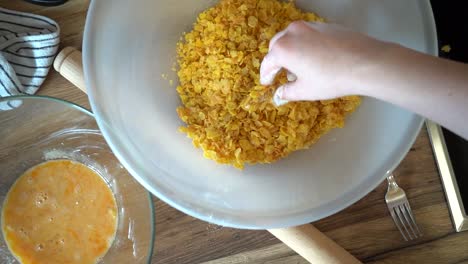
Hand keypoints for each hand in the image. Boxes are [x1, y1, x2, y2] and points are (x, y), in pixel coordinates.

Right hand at [260, 21, 392, 103]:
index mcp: (283, 48)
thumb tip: (279, 94)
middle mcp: (293, 32)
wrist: (365, 63)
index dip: (266, 75)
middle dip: (277, 60)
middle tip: (281, 74)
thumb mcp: (306, 90)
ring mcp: (310, 26)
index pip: (268, 63)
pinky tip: (316, 58)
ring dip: (291, 50)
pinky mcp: (325, 25)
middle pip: (277, 45)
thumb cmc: (331, 79)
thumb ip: (287, 92)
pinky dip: (305, 45)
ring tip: (299, 67)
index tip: (267, 83)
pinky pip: (308, 35)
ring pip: (293, 37)